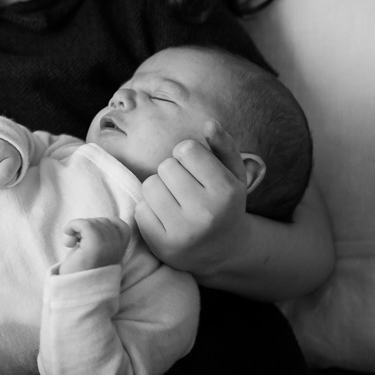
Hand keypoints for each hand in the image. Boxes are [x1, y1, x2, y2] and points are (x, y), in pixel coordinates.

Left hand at [58, 217, 129, 273]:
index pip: (122, 226)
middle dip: (87, 227)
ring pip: (93, 222)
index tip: (88, 237)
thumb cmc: (81, 275)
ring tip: (71, 244)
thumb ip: (100, 240)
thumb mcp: (96, 255)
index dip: (103, 225)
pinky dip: (72, 226)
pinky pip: (84, 224)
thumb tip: (90, 223)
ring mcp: (108, 246)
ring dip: (78, 228)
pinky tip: (67, 239)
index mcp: (120, 252)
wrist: (75, 294)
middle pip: (103, 222)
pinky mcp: (95, 246)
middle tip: (75, 243)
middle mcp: (118, 248)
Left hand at [135, 120, 249, 277]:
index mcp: (225, 191)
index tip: (196, 170)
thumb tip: (209, 123)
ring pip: (149, 186)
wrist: (223, 252)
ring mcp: (182, 231)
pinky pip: (140, 209)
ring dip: (158, 189)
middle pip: (165, 166)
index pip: (186, 149)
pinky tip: (166, 218)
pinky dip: (149, 210)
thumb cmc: (225, 204)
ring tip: (175, 201)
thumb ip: (224, 145)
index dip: (188, 155)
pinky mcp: (162, 245)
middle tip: (186, 188)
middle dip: (172, 172)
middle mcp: (205, 212)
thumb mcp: (234, 174)